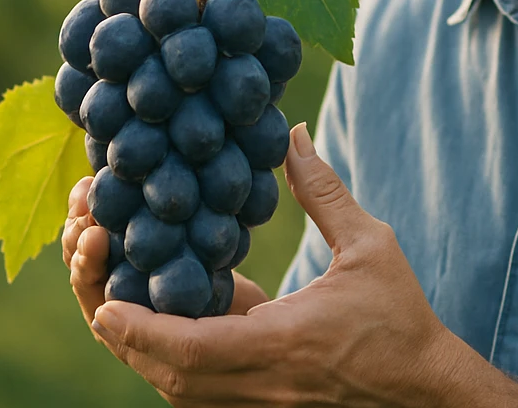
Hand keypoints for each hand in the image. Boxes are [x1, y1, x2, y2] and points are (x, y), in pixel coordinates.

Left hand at [87, 124, 494, 406]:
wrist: (423, 388)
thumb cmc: (399, 317)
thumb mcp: (370, 245)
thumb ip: (324, 192)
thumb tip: (292, 136)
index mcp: (282, 343)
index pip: (193, 347)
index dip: (141, 327)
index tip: (104, 299)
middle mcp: (260, 383)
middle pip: (168, 374)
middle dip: (122, 334)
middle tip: (94, 285)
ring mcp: (258, 401)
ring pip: (178, 388)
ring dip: (140, 349)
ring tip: (110, 296)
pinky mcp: (260, 404)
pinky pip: (199, 388)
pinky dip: (169, 358)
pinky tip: (157, 317)